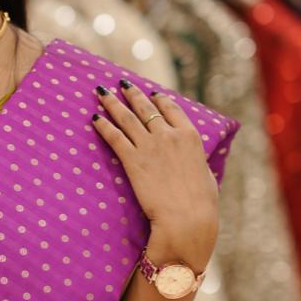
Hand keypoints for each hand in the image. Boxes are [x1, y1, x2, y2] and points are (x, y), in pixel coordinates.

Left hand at [92, 79, 218, 260]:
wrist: (186, 217)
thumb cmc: (201, 202)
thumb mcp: (205, 174)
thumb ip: (196, 161)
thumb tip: (194, 162)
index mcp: (190, 136)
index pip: (171, 109)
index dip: (159, 99)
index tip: (151, 92)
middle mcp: (169, 135)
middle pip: (145, 108)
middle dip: (131, 93)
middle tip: (121, 84)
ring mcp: (149, 146)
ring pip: (127, 118)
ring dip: (113, 103)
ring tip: (102, 93)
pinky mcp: (133, 160)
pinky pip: (114, 137)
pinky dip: (103, 126)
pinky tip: (94, 118)